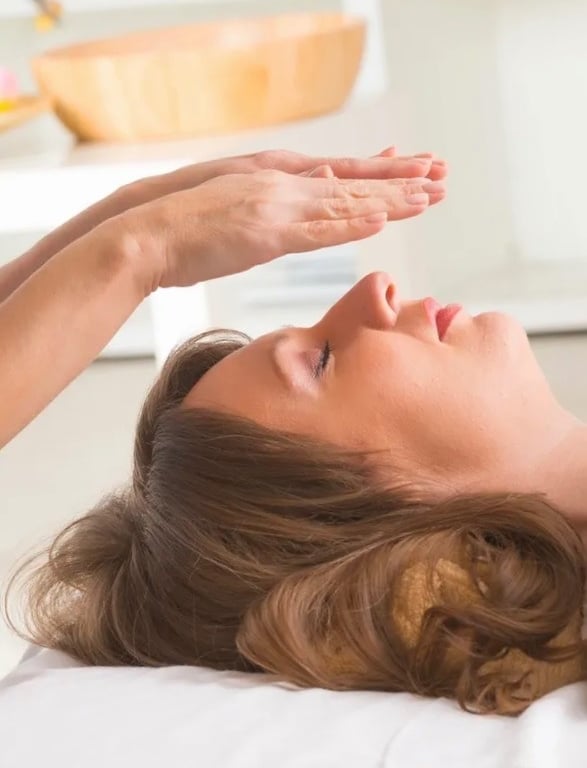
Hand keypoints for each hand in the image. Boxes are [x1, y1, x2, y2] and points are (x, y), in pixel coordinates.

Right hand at [128, 146, 446, 203]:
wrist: (148, 234)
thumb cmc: (187, 230)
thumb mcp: (237, 213)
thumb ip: (272, 213)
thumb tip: (299, 217)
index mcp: (275, 181)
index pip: (338, 175)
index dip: (377, 174)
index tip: (411, 170)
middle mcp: (282, 186)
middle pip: (351, 184)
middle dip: (399, 182)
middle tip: (440, 176)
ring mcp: (276, 208)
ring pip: (344, 203)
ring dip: (389, 200)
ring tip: (429, 196)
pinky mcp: (265, 234)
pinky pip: (316, 231)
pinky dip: (350, 224)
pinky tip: (380, 220)